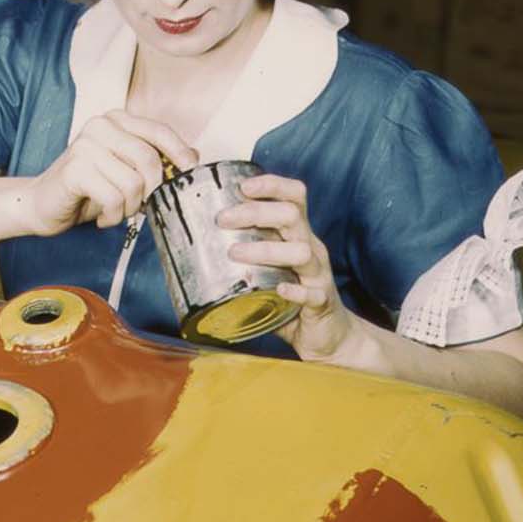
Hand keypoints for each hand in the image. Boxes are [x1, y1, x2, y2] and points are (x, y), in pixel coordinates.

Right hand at [27, 111, 197, 236]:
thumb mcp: (124, 171)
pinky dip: (112, 216)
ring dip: (128, 208)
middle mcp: (100, 126)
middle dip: (151, 191)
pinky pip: (113, 198)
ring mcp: (85, 146)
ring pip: (133, 183)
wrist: (41, 204)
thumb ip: (154, 160)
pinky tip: (102, 217)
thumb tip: (192, 157)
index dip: (179, 153)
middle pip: (149, 160)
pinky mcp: (74, 169)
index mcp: (115, 120)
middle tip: (139, 207)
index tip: (188, 172)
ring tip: (115, 212)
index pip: (159, 131)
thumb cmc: (86, 190)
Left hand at [218, 174, 349, 359]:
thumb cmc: (291, 302)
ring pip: (300, 251)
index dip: (272, 185)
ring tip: (234, 253)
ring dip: (266, 249)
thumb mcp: (267, 274)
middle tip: (223, 219)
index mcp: (298, 237)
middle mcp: (310, 249)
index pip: (293, 197)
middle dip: (256, 212)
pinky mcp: (321, 303)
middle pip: (292, 216)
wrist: (329, 336)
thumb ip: (242, 262)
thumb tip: (193, 256)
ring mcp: (318, 275)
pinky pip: (312, 294)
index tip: (242, 186)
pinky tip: (279, 291)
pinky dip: (295, 291)